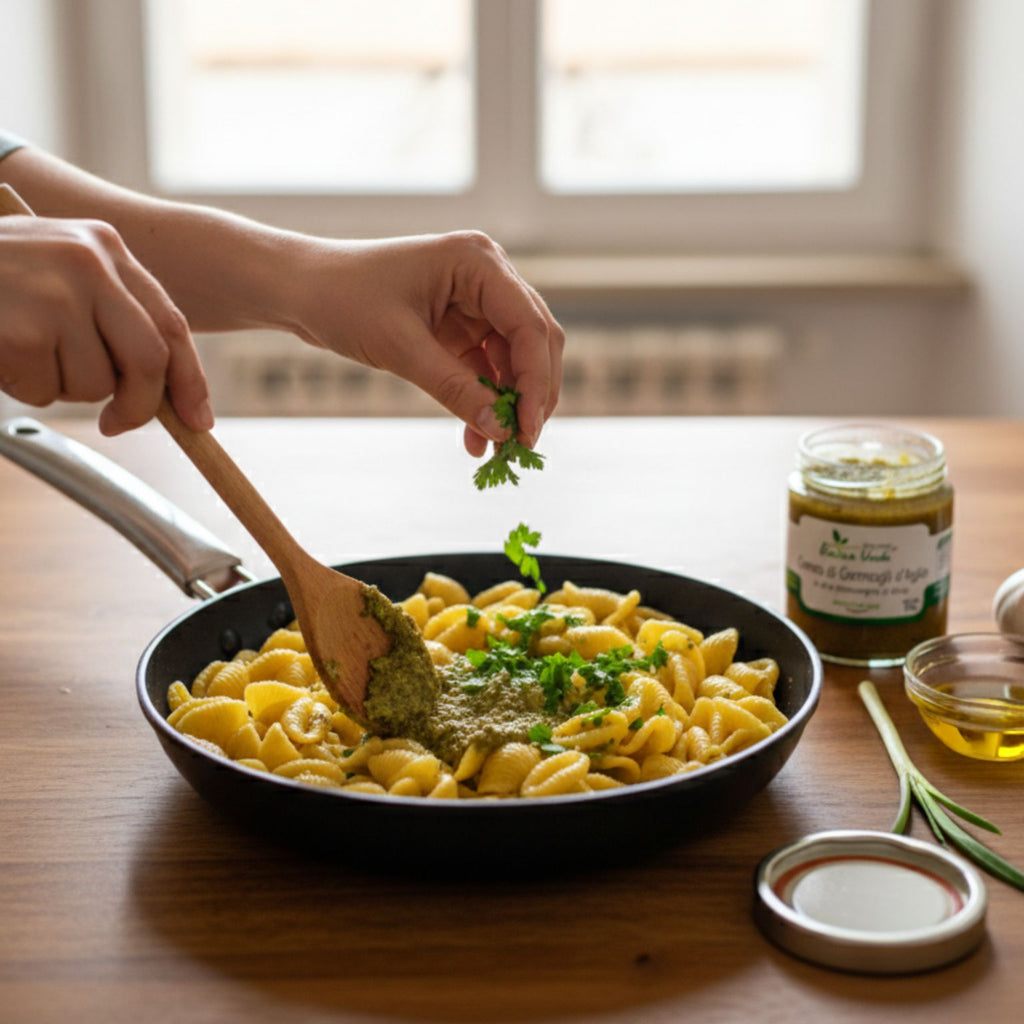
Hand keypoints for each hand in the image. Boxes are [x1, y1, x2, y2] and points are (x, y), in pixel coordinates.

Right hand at [0, 215, 211, 434]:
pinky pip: (48, 390)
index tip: (199, 421)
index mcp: (105, 246)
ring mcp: (55, 293)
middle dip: (140, 404)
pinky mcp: (23, 329)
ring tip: (24, 351)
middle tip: (116, 422)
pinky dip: (25, 387)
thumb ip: (112, 316)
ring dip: (63, 387)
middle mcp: (88, 261)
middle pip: (149, 359)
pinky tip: (0, 353)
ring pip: (96, 383)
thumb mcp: (60, 275)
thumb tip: (166, 393)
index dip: (189, 380)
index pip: (171, 323)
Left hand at [287, 230, 562, 454]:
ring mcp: (475, 302)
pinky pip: (486, 369)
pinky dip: (483, 402)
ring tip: (497, 451)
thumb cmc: (343, 300)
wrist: (301, 290)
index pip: (530, 325)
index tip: (528, 430)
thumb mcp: (400, 347)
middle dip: (530, 395)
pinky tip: (475, 437)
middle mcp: (486, 276)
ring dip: (508, 405)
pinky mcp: (461, 326)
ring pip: (513, 361)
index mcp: (478, 262)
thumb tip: (500, 431)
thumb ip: (454, 388)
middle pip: (533, 342)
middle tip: (522, 445)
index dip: (536, 381)